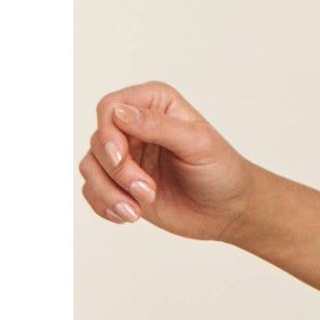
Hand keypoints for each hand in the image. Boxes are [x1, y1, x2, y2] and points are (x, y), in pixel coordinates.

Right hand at [79, 81, 255, 243]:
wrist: (229, 210)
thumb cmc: (222, 170)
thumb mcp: (198, 144)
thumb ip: (159, 126)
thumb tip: (119, 112)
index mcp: (155, 104)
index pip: (110, 107)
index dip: (109, 134)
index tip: (121, 158)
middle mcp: (135, 125)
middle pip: (98, 140)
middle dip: (117, 172)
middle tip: (148, 193)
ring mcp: (126, 155)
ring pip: (90, 166)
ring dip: (110, 192)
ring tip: (137, 211)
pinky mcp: (120, 183)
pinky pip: (91, 190)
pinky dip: (105, 205)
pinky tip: (129, 215)